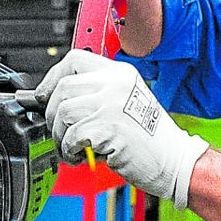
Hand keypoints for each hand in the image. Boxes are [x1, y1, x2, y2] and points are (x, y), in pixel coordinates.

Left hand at [36, 49, 207, 208]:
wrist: (174, 160)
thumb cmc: (150, 138)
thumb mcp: (126, 102)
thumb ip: (96, 94)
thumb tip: (54, 99)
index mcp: (120, 73)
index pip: (74, 60)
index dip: (52, 79)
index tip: (45, 97)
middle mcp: (116, 84)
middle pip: (63, 87)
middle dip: (52, 114)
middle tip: (60, 131)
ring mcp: (113, 104)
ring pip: (63, 112)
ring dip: (60, 136)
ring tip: (72, 147)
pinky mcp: (109, 127)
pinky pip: (72, 136)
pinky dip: (69, 151)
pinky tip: (80, 156)